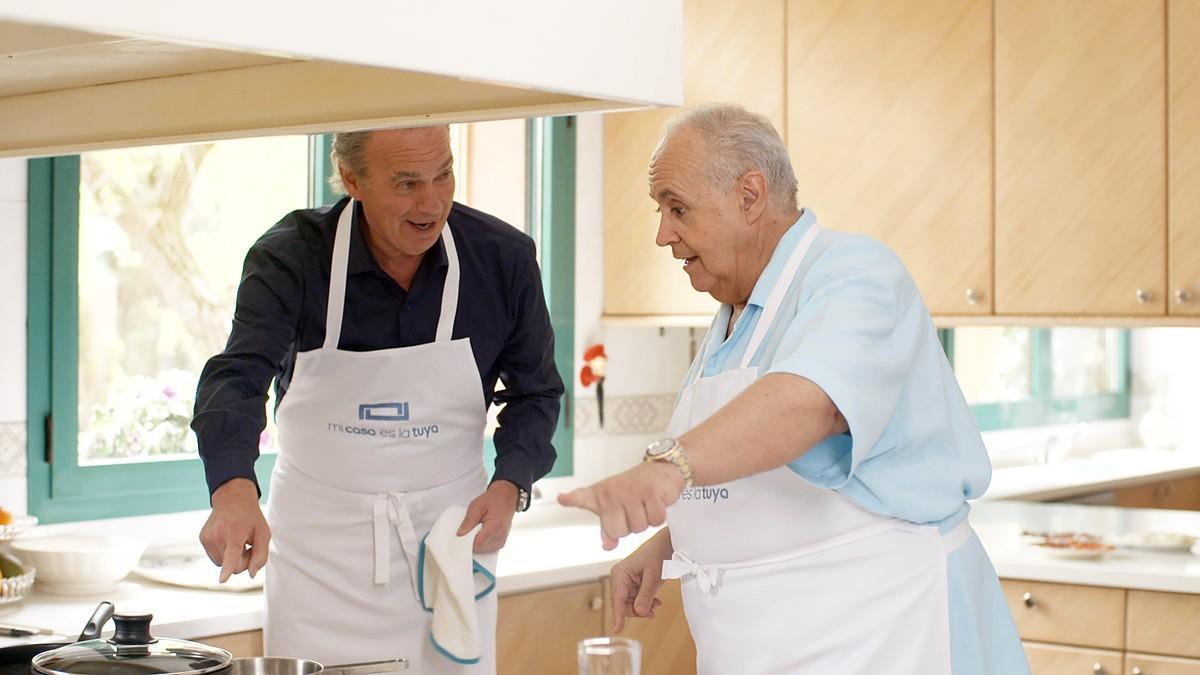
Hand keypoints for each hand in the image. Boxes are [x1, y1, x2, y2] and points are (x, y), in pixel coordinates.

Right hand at [199, 478, 270, 582]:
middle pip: (232, 566)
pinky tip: (227, 539)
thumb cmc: (251, 518)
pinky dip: (223, 553)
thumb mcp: (263, 533)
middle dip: (242, 561)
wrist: (232, 498)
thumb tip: (251, 574)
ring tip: (236, 540)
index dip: (227, 568)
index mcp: (235, 533)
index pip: (232, 555)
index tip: (222, 580)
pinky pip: (215, 557)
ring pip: (222, 564)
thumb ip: (261, 555)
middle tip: (247, 544)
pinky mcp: (202, 539)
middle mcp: (218, 536)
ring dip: (232, 557)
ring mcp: (208, 538)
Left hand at [457, 481, 518, 553]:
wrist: (506, 497)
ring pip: (483, 550)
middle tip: (469, 529)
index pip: (477, 544)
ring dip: (477, 542)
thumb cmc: (494, 500)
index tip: (460, 538)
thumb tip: (460, 534)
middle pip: (479, 548)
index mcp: (495, 527)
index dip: (466, 542)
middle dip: (471, 542)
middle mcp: (500, 536)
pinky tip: (481, 533)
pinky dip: (482, 543)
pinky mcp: (501, 543)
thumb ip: (468, 521)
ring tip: (477, 529)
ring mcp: (502, 541)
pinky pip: (488, 549)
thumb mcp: (477, 506)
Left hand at [557, 462, 683, 549]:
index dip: (572, 499)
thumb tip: (607, 546)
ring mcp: (631, 491)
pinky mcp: (650, 492)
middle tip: (635, 510)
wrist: (662, 470)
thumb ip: (609, 528)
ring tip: (646, 504)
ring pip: (639, 528)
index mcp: (600, 494)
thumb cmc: (636, 490)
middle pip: (619, 531)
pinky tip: (657, 501)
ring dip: (646, 520)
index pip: (583, 497)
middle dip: (630, 527)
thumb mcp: (617, 508)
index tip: (562, 498)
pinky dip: (659, 516)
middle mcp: (613, 492)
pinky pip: (655, 520)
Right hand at [610, 530, 672, 632]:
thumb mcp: (653, 576)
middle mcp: (619, 579)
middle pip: (623, 605)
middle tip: (653, 611)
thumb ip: (646, 594)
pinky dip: (645, 603)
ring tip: (657, 604)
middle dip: (637, 611)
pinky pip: (635, 601)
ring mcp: (624, 582)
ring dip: (643, 608)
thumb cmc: (658, 554)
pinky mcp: (631, 585)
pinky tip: (655, 602)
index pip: (617, 599)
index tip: (617, 629)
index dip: (618, 615)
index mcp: (619, 574)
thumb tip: (639, 612)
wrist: (665, 545)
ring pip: (630, 605)